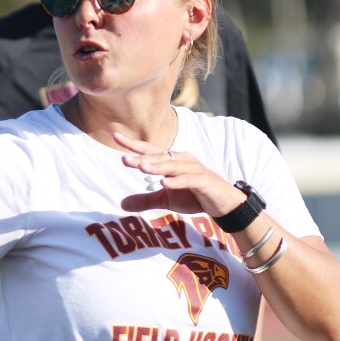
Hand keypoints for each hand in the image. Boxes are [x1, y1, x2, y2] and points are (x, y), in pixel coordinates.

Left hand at [114, 132, 241, 217]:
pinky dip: (176, 181)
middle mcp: (182, 160)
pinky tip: (164, 183)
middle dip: (141, 157)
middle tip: (123, 159)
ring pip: (172, 166)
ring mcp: (194, 169)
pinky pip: (188, 179)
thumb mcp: (166, 199)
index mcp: (172, 160)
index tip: (115, 136)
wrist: (223, 204)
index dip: (133, 144)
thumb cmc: (194, 196)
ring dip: (157, 166)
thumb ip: (146, 199)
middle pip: (159, 156)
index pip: (149, 150)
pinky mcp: (204, 181)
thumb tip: (122, 204)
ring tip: (141, 167)